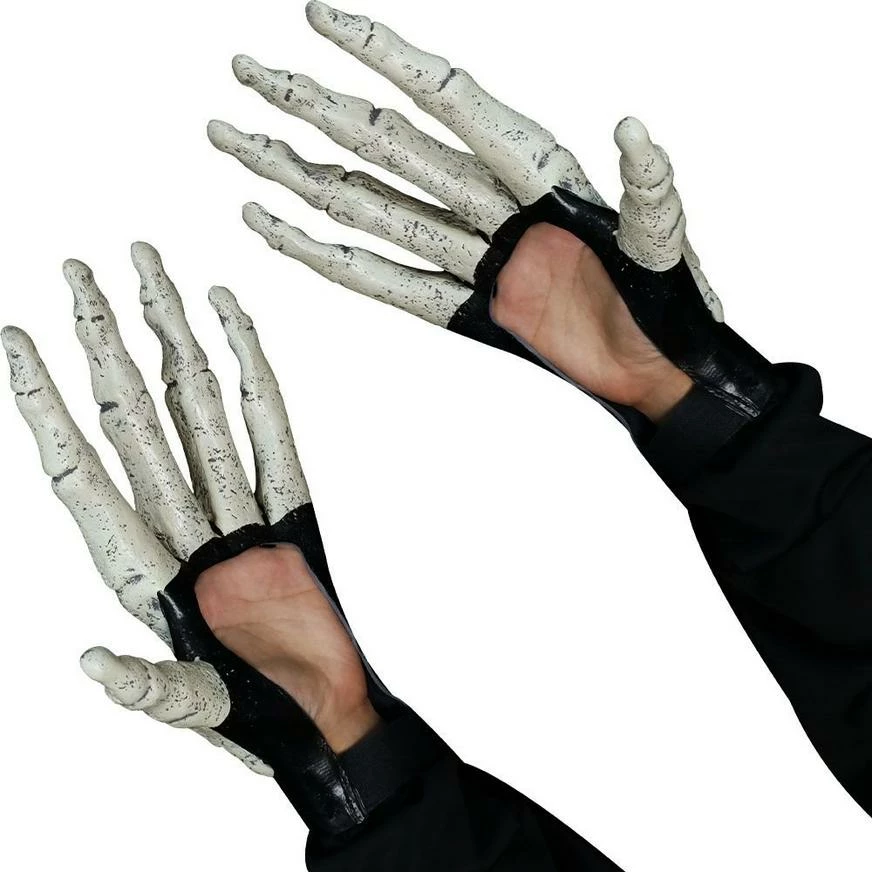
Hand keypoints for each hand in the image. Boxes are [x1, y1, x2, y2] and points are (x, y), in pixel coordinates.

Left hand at [3, 243, 378, 781]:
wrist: (327, 716)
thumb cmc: (263, 720)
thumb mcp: (198, 709)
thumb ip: (151, 687)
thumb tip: (90, 663)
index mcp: (144, 575)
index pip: (83, 471)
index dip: (47, 405)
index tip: (19, 338)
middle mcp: (183, 529)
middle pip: (136, 417)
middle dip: (103, 341)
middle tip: (77, 270)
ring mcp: (238, 512)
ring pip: (199, 407)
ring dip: (173, 338)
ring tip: (151, 272)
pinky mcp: (290, 507)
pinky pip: (270, 427)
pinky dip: (253, 372)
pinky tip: (233, 323)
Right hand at [208, 1, 720, 427]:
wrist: (658, 371)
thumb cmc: (671, 307)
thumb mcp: (665, 245)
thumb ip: (647, 191)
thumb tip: (633, 127)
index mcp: (540, 176)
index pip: (449, 104)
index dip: (384, 59)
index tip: (321, 20)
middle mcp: (493, 206)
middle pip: (387, 147)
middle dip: (313, 109)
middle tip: (244, 71)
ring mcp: (471, 258)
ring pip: (370, 207)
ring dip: (300, 176)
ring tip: (238, 142)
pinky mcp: (462, 309)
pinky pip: (385, 281)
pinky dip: (328, 258)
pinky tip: (279, 228)